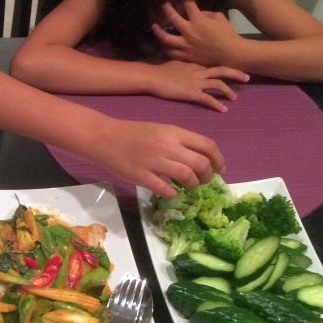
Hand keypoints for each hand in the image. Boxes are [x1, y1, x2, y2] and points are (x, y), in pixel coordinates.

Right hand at [88, 118, 223, 197]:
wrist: (103, 136)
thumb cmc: (131, 133)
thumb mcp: (159, 130)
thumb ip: (178, 142)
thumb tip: (197, 159)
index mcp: (173, 132)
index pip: (207, 146)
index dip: (218, 160)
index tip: (219, 170)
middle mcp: (167, 145)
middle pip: (201, 163)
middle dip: (208, 176)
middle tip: (203, 182)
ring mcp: (154, 161)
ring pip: (186, 175)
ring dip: (193, 185)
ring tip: (190, 188)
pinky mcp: (140, 175)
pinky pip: (163, 188)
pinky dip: (172, 193)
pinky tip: (171, 193)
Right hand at [150, 60, 248, 111]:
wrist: (153, 77)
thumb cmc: (159, 72)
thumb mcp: (174, 64)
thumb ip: (183, 66)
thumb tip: (184, 68)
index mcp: (195, 66)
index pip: (213, 67)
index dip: (224, 69)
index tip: (233, 72)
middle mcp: (199, 72)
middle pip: (222, 71)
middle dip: (236, 74)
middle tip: (247, 77)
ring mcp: (196, 82)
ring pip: (218, 84)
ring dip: (228, 91)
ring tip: (234, 98)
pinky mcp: (192, 93)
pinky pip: (208, 99)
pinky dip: (217, 104)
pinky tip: (223, 110)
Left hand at [152, 0, 245, 67]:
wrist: (231, 54)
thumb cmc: (228, 34)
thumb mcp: (220, 18)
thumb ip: (206, 14)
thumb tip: (198, 13)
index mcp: (198, 21)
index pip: (188, 5)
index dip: (188, 0)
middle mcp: (189, 32)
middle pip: (172, 18)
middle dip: (167, 9)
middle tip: (165, 5)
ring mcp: (186, 45)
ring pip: (166, 39)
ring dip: (158, 32)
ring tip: (155, 27)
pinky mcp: (186, 56)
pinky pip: (172, 53)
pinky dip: (166, 49)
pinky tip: (164, 45)